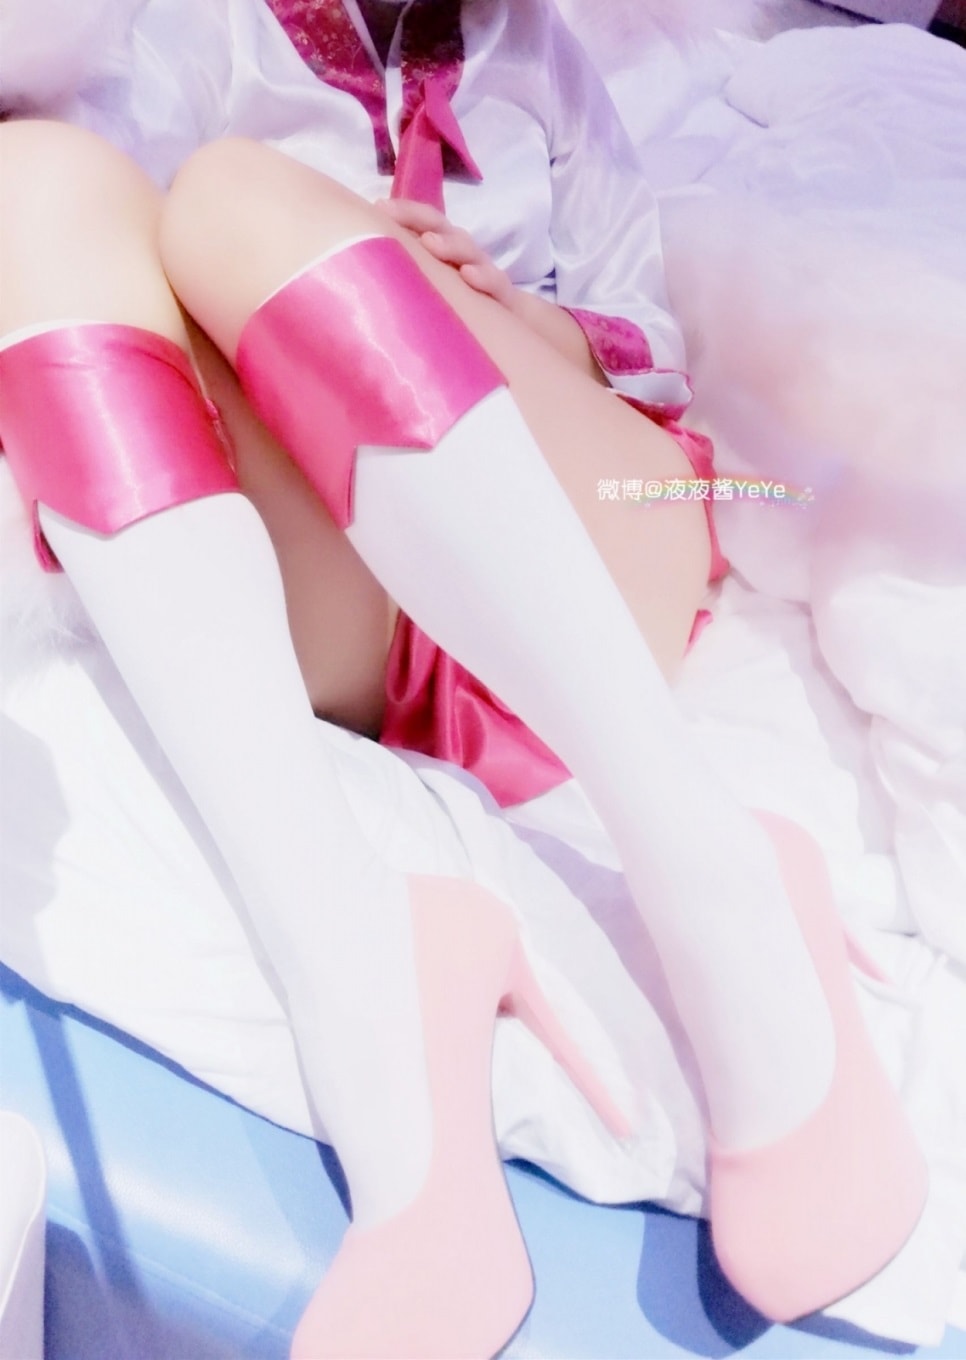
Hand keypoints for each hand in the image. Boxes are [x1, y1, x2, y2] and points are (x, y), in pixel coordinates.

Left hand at [375, 198, 515, 309]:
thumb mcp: (438, 283)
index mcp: (446, 247)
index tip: (377, 207)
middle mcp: (464, 253)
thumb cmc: (465, 300)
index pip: (425, 221)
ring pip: (469, 250)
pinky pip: (495, 281)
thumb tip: (369, 271)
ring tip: (430, 243)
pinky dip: (483, 276)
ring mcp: (484, 271)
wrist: (512, 318)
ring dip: (449, 244)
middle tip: (391, 214)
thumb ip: (412, 273)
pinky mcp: (502, 295)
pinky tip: (468, 274)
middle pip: (442, 227)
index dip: (404, 211)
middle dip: (417, 218)